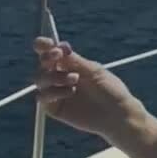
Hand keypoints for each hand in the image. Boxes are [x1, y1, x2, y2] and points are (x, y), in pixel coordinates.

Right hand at [30, 36, 148, 140]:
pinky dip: (52, 92)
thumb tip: (58, 46)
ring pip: (39, 79)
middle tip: (58, 55)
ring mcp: (56, 92)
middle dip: (47, 57)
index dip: (44, 45)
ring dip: (53, 76)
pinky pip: (41, 97)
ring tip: (75, 79)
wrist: (117, 114)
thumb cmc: (110, 90)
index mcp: (70, 65)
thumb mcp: (94, 71)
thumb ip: (74, 61)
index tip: (47, 43)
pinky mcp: (53, 107)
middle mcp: (60, 77)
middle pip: (42, 64)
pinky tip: (70, 92)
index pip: (50, 52)